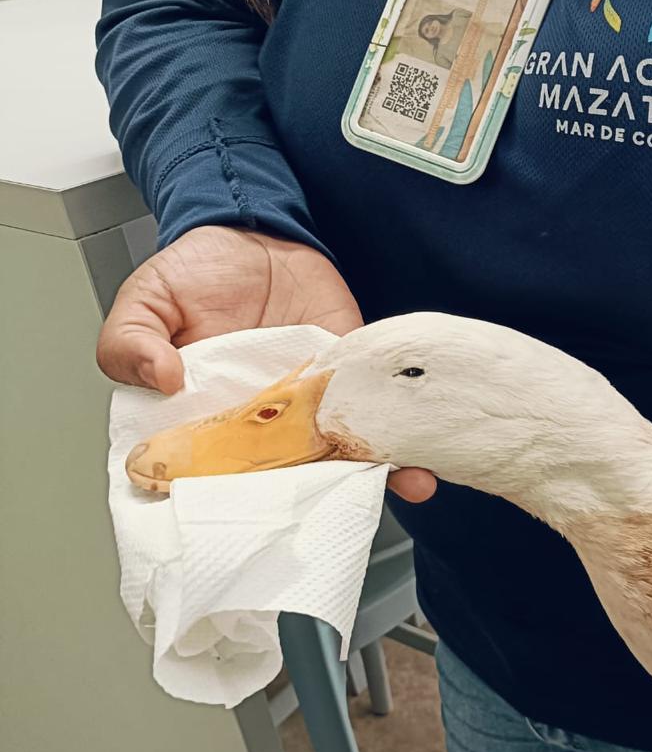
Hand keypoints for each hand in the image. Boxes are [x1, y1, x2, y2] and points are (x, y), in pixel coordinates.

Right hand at [97, 225, 435, 501]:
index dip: (240, 502)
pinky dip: (402, 432)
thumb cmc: (195, 272)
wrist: (253, 230)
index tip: (262, 521)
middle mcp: (266, 420)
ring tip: (412, 485)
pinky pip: (377, 408)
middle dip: (324, 498)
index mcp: (210, 418)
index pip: (222, 474)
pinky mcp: (352, 373)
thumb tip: (159, 377)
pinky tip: (422, 451)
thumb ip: (129, 341)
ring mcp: (314, 401)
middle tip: (348, 512)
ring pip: (344, 449)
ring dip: (381, 470)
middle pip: (294, 474)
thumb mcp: (144, 301)